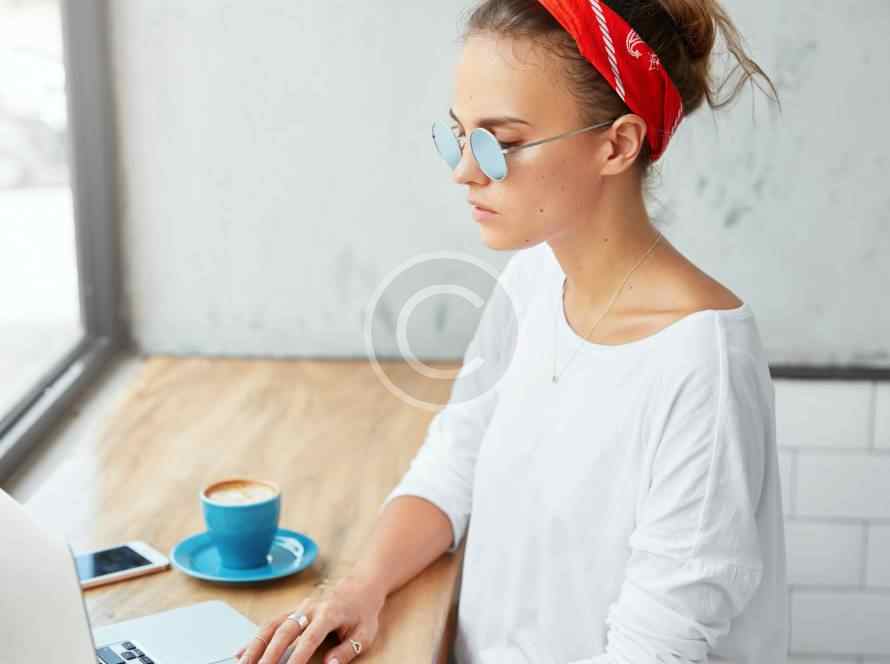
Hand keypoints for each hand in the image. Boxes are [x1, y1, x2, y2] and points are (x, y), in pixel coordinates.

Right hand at [234, 572, 385, 663]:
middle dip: (269, 653)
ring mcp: (299, 608)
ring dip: (255, 646)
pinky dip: (255, 639)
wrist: (361, 585)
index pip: (310, 637)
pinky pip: (270, 624)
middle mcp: (310, 609)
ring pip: (272, 626)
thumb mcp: (365, 633)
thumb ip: (347, 650)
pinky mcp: (292, 610)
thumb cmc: (363, 611)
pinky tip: (241, 653)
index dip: (298, 655)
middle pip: (285, 631)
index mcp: (329, 613)